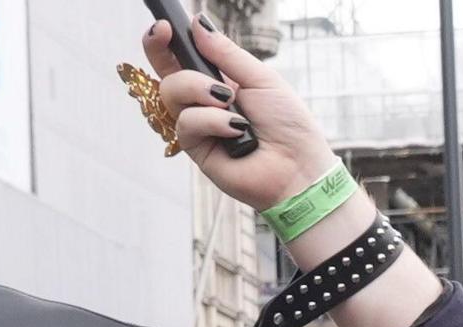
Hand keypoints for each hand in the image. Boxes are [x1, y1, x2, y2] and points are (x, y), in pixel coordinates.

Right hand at [141, 18, 338, 209]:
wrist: (299, 167)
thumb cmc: (288, 125)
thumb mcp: (261, 79)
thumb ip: (227, 54)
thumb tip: (198, 23)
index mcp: (218, 82)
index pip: (182, 57)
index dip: (165, 41)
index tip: (163, 26)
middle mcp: (203, 103)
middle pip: (166, 73)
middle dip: (163, 53)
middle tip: (168, 36)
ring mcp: (198, 125)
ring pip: (171, 92)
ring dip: (198, 89)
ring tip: (229, 101)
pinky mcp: (196, 149)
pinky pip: (186, 123)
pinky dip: (211, 120)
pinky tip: (236, 129)